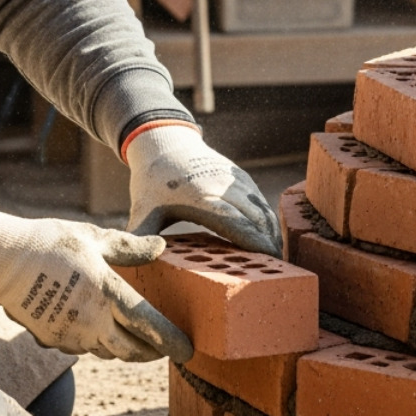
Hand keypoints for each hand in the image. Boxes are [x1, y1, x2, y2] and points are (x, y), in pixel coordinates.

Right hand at [0, 211, 193, 362]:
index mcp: (108, 295)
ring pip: (107, 353)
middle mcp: (93, 323)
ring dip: (124, 349)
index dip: (172, 342)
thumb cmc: (49, 243)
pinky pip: (82, 348)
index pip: (150, 327)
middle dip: (152, 353)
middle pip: (132, 351)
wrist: (2, 260)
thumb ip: (129, 247)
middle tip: (164, 348)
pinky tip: (95, 328)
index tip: (187, 351)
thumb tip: (160, 247)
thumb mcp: (93, 238)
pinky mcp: (51, 340)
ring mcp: (71, 336)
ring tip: (134, 339)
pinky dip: (95, 343)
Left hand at [124, 123, 281, 257]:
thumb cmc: (152, 183)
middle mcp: (221, 185)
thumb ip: (139, 238)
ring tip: (279, 261)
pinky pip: (261, 200)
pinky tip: (272, 239)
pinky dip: (269, 220)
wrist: (164, 143)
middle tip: (279, 272)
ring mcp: (233, 179)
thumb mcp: (142, 210)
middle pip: (254, 217)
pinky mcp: (241, 177)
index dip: (253, 242)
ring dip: (273, 233)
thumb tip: (136, 263)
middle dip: (269, 244)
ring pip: (262, 208)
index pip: (234, 221)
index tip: (267, 261)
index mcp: (198, 196)